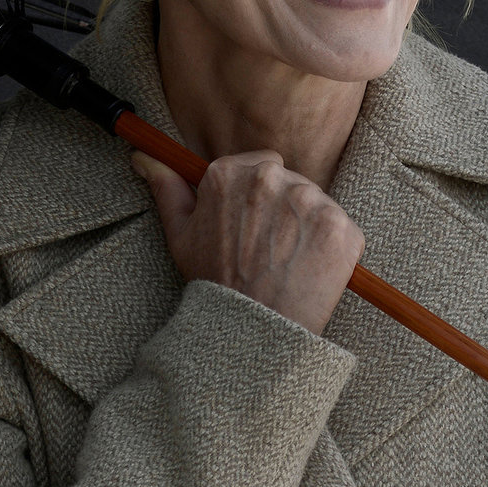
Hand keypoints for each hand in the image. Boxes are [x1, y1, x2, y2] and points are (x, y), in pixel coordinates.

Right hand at [132, 149, 363, 335]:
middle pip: (290, 180)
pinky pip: (343, 228)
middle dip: (285, 209)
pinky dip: (333, 250)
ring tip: (289, 264)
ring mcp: (309, 201)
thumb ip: (167, 189)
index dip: (260, 196)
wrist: (252, 328)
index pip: (260, 164)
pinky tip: (310, 271)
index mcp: (230, 173)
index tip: (256, 223)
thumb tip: (144, 158)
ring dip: (309, 228)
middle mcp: (271, 178)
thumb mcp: (180, 234)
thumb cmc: (214, 282)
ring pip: (316, 204)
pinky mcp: (340, 226)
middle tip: (271, 249)